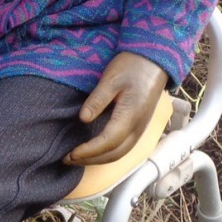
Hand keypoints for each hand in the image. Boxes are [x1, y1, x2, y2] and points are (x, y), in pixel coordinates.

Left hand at [64, 52, 167, 166]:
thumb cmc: (131, 67)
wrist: (154, 61)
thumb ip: (97, 100)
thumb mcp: (111, 79)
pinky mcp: (139, 127)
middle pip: (114, 154)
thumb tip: (83, 119)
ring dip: (98, 160)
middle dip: (90, 160)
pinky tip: (93, 151)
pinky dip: (107, 154)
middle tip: (67, 159)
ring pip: (120, 154)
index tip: (70, 153)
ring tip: (77, 159)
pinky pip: (124, 148)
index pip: (108, 142)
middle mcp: (138, 128)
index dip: (88, 151)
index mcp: (131, 115)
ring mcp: (140, 129)